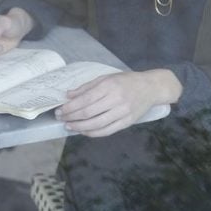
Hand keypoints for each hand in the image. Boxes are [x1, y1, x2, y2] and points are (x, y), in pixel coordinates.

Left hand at [55, 69, 181, 136]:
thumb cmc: (126, 80)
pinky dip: (93, 133)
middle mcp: (115, 99)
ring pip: (96, 124)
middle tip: (61, 119)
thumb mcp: (106, 78)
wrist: (150, 87)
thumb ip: (87, 87)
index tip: (59, 110)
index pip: (84, 100)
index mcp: (109, 85)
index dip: (69, 107)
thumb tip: (68, 95)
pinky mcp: (127, 122)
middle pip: (88, 113)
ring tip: (69, 126)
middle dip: (71, 117)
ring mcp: (122, 112)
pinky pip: (107, 131)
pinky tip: (84, 131)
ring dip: (80, 127)